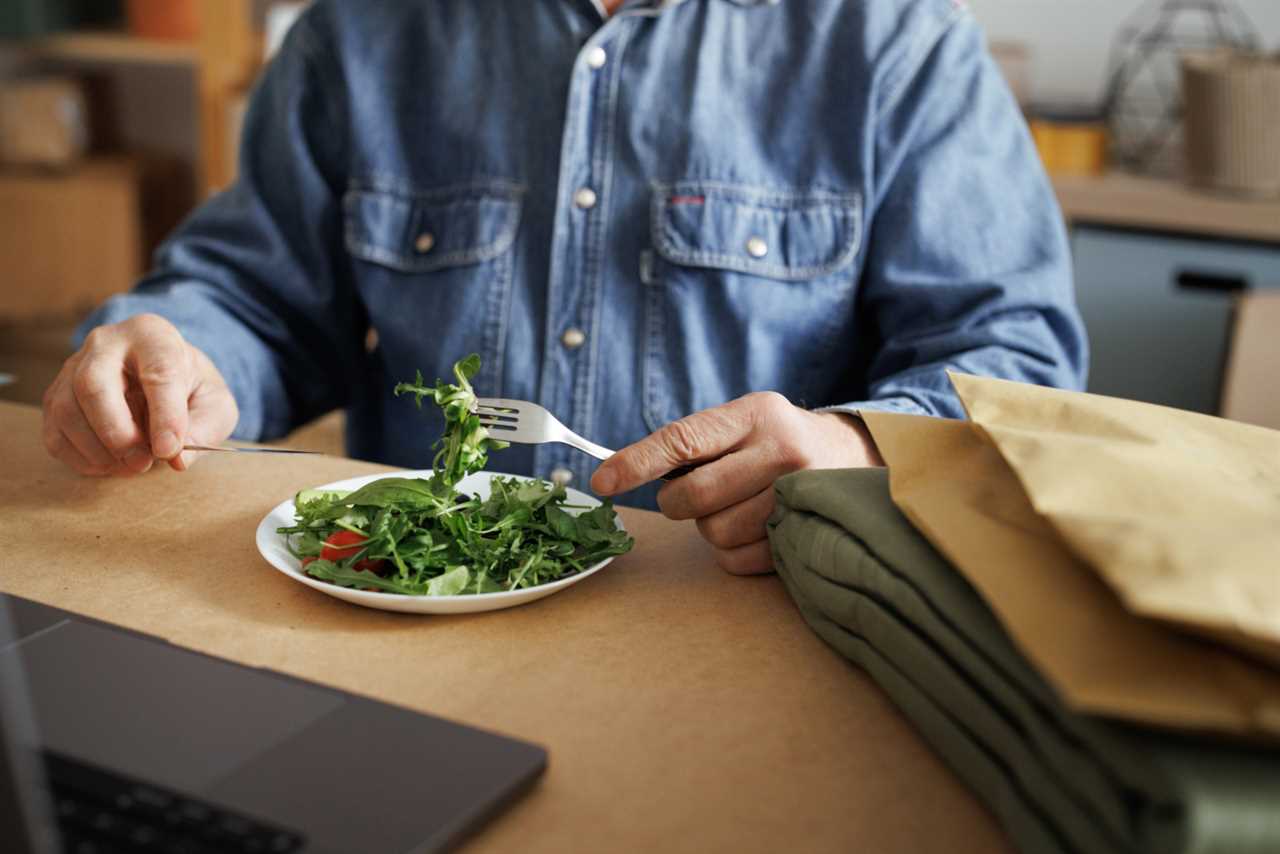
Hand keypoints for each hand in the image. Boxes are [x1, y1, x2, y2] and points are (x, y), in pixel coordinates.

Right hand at [42, 314, 237, 475]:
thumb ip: (205, 428)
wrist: (160, 378)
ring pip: (67, 410)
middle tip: (143, 462)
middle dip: (118, 433)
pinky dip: (81, 458)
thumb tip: (177, 459)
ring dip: (98, 450)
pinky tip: (110, 464)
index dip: (164, 415)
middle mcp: (105, 344)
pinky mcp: (56, 396)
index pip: (158, 372)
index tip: (170, 450)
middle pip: (93, 385)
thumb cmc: (189, 389)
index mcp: (153, 335)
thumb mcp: (214, 403)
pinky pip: (55, 432)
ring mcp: (72, 368)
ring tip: (133, 466)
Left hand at [591, 392, 883, 574]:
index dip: (636, 462)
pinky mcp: (805, 537)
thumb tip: (618, 471)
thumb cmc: (778, 442)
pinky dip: (732, 553)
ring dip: (710, 528)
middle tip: (687, 498)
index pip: (684, 439)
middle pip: (695, 496)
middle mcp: (782, 450)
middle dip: (677, 504)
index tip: (602, 481)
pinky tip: (752, 530)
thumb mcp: (744, 422)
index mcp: (756, 414)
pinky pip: (738, 561)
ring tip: (734, 508)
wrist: (855, 458)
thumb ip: (693, 442)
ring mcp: (798, 496)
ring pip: (715, 533)